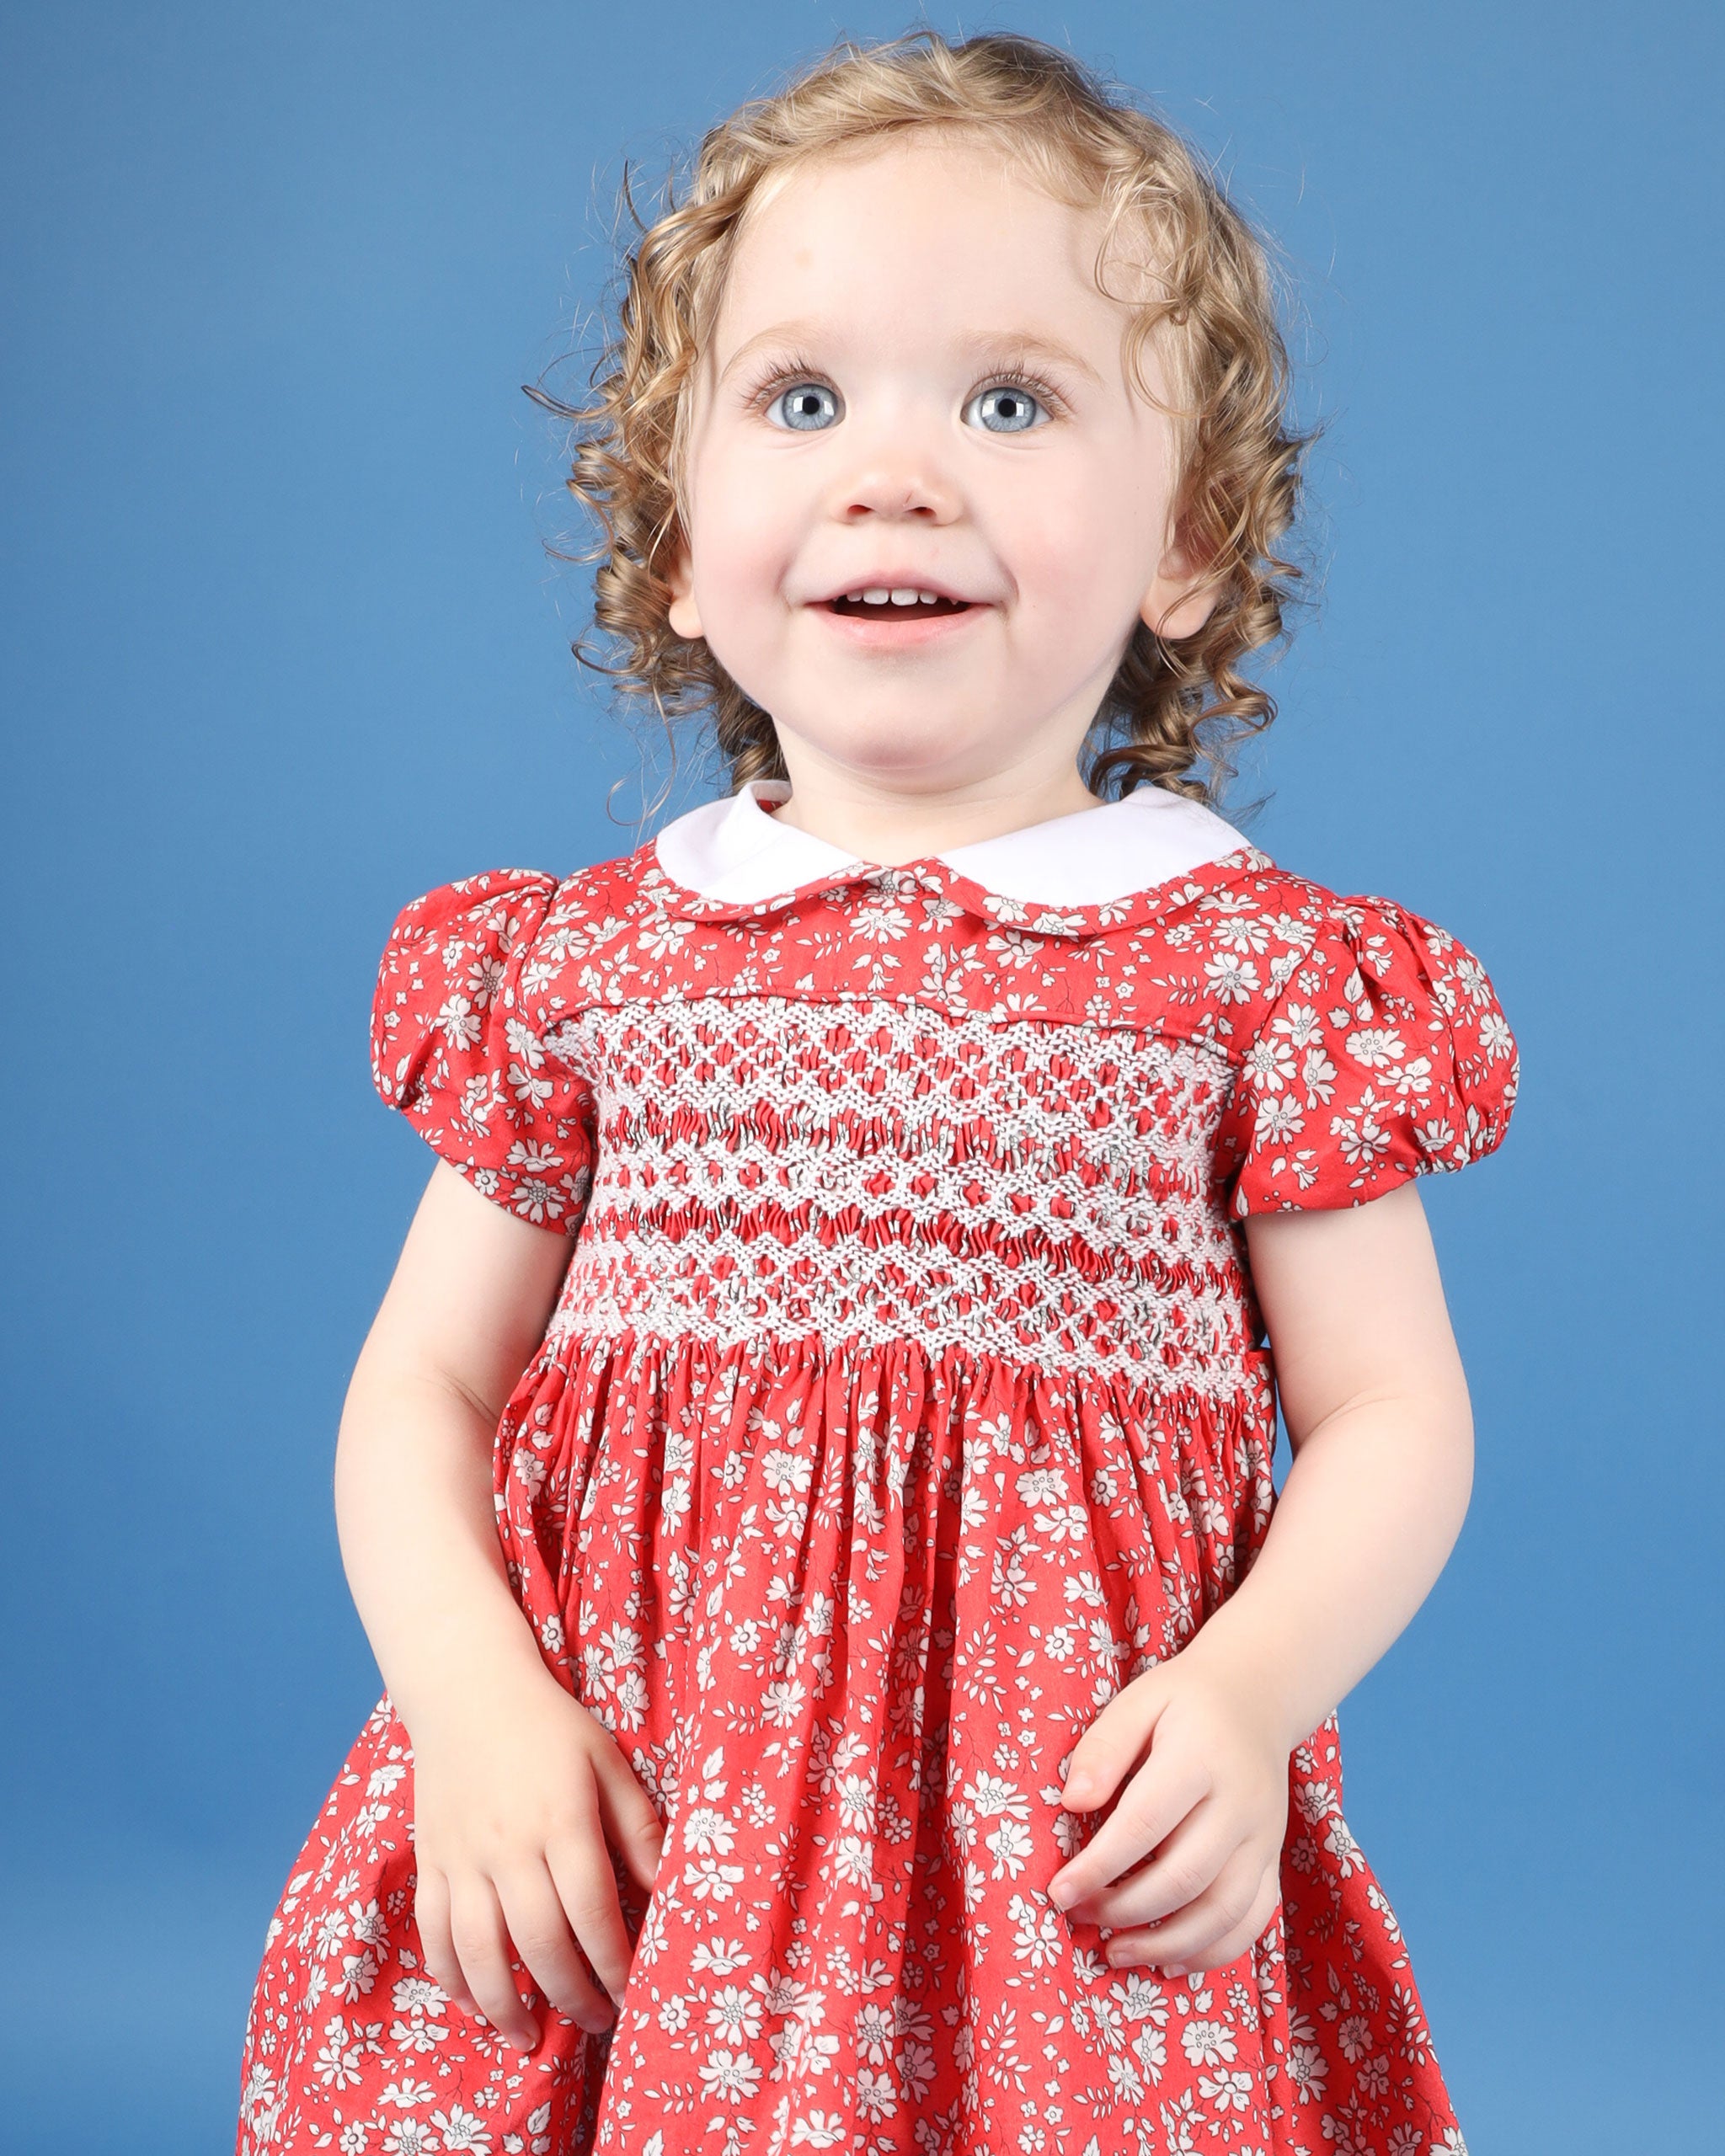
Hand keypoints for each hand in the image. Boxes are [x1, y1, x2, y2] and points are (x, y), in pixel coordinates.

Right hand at [407, 1666, 666, 2051]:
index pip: (592, 1910)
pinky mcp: (430, 1861)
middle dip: (571, 1995)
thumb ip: (636, 1827)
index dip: (613, 1962)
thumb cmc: (550, 1728)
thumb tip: (667, 1889)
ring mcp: (463, 1856)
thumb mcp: (607, 1761)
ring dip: (505, 2006)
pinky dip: (451, 1978)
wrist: (468, 1692)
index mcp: (562, 1819)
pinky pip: (434, 1932)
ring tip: (529, 2039)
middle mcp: (509, 1845)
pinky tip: (474, 2005)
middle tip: (596, 2023)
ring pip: (480, 1951)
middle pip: (540, 1942)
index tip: (631, 1993)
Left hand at [1047, 1637, 1290, 1977]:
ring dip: (1166, 1944)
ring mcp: (1265, 1836)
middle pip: (1184, 1876)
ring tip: (1114, 1952)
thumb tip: (1072, 1804)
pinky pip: (1252, 1921)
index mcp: (1201, 1756)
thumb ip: (1103, 1748)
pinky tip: (1168, 1962)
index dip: (1099, 1866)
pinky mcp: (1273, 1859)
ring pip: (1223, 1911)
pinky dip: (1212, 1953)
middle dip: (1124, 1909)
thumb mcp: (1138, 1701)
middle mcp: (1241, 1802)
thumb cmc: (1184, 1701)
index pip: (1144, 1823)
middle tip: (1078, 1916)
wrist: (1258, 1696)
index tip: (1058, 1892)